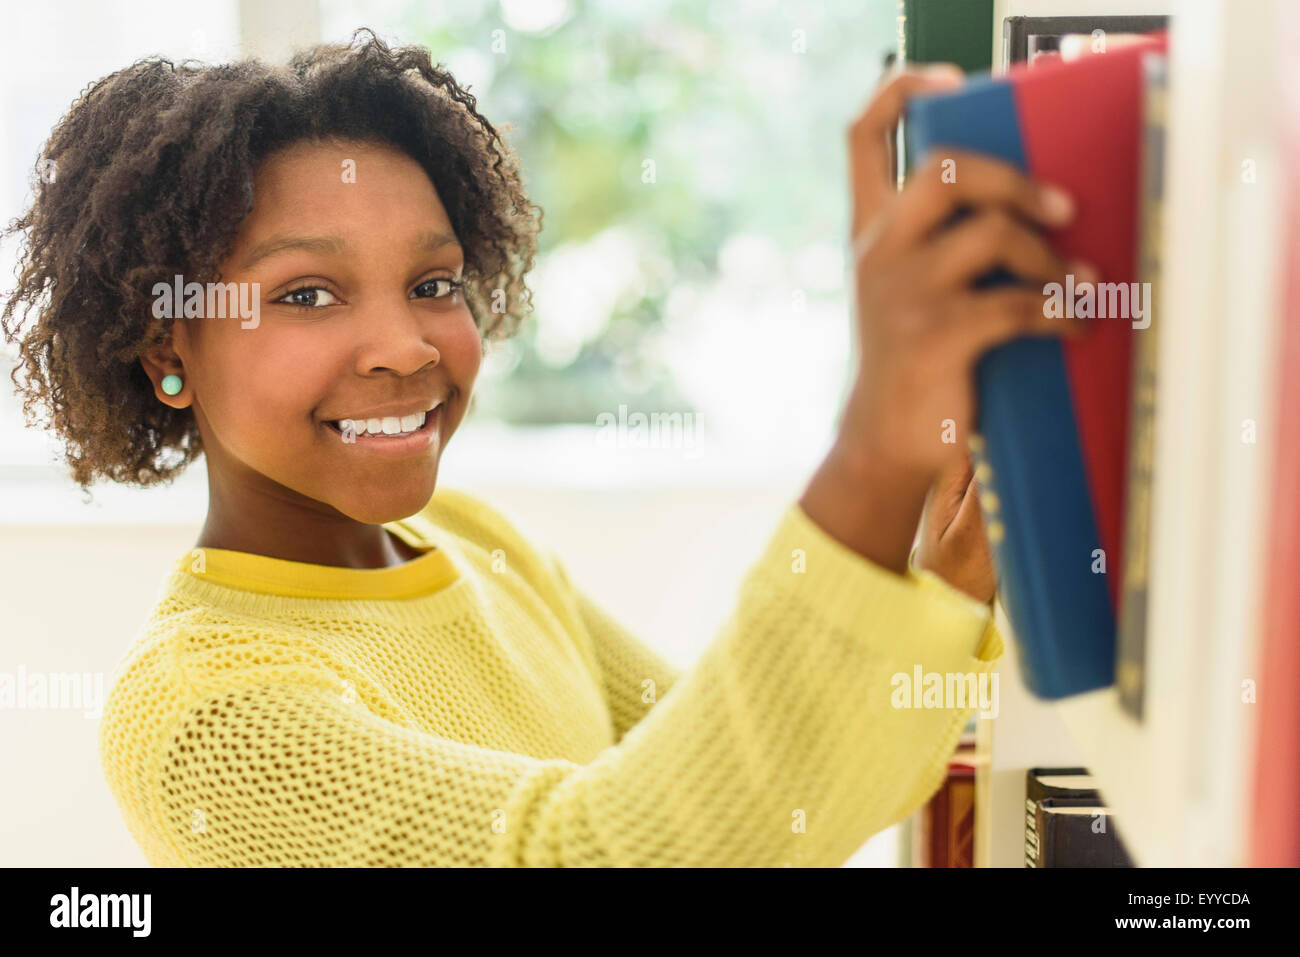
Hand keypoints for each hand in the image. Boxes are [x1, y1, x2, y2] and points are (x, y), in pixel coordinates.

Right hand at [801, 65, 1088, 574]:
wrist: (881, 445)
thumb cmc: (911, 363)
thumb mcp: (904, 293)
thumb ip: (937, 242)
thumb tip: (1033, 206)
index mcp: (870, 233)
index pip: (862, 136)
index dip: (903, 91)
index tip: (950, 81)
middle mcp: (878, 253)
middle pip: (946, 169)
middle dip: (1016, 179)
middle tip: (1064, 209)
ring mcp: (902, 294)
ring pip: (993, 233)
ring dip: (1052, 259)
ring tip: (1080, 286)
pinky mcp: (935, 337)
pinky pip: (1018, 304)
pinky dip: (1062, 312)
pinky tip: (1074, 326)